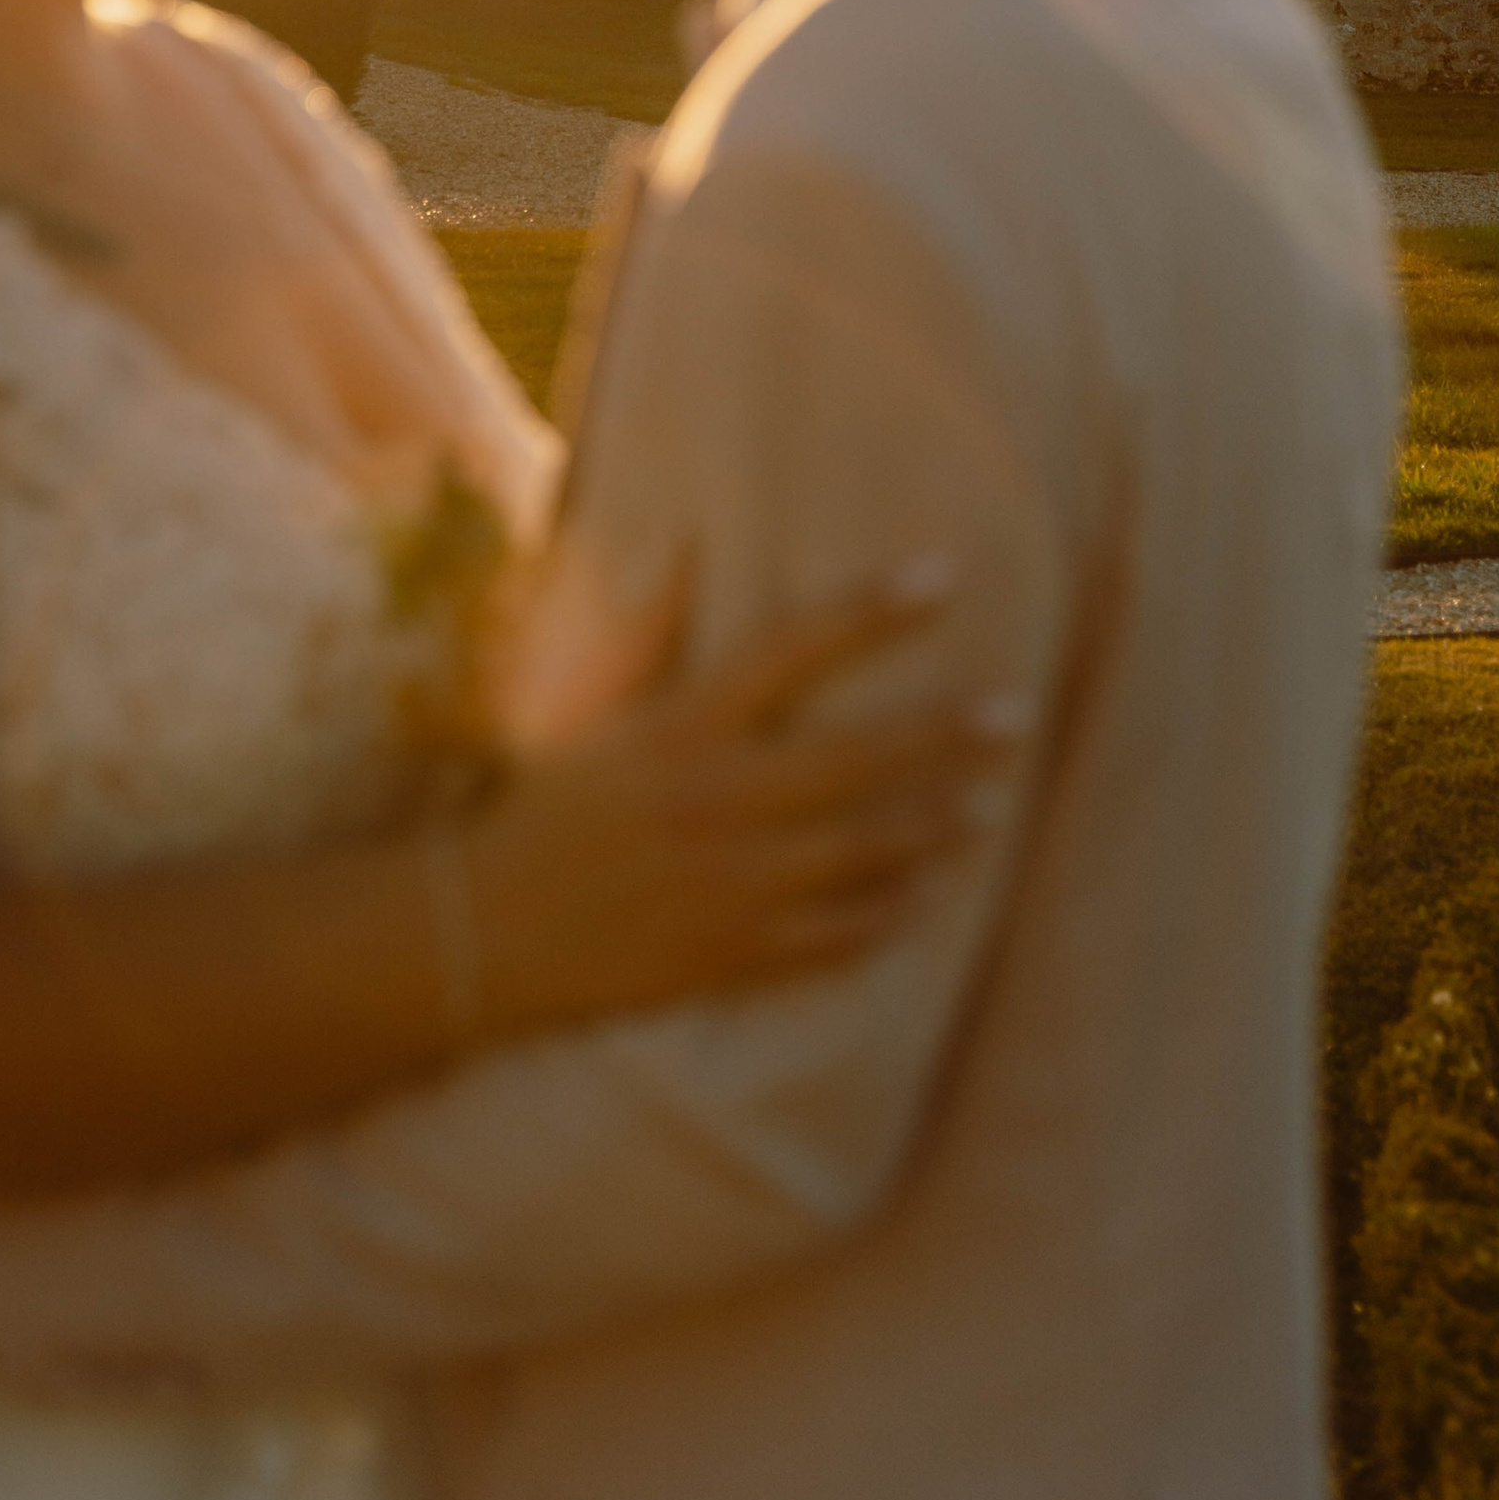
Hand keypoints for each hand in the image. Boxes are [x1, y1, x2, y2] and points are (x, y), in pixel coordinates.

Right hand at [461, 574, 1019, 1038]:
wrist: (482, 936)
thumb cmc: (538, 812)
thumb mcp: (586, 713)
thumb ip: (648, 632)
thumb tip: (682, 542)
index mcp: (681, 733)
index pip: (794, 652)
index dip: (872, 612)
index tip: (943, 579)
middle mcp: (717, 805)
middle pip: (860, 760)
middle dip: (947, 736)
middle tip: (1016, 715)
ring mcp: (733, 888)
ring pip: (865, 853)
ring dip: (936, 827)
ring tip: (990, 805)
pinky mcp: (735, 957)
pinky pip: (838, 937)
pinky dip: (890, 915)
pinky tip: (929, 897)